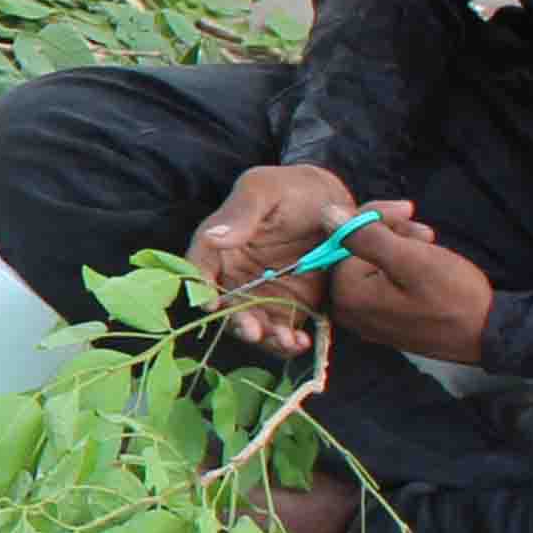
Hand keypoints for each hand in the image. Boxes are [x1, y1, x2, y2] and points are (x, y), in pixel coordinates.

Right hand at [187, 161, 357, 356]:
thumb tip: (214, 238)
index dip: (199, 288)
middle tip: (253, 330)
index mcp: (219, 247)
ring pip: (254, 325)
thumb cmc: (292, 189)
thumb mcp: (264, 189)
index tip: (210, 303)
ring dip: (266, 339)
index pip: (198, 269)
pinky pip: (283, 332)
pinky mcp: (289, 307)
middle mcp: (235, 276)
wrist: (333, 202)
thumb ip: (240, 212)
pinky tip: (303, 342)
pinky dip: (290, 343)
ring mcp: (262, 294)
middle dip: (238, 323)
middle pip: (226, 307)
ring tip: (287, 341)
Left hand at [320, 206, 498, 364]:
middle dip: (391, 233)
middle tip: (427, 233)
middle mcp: (348, 310)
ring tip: (431, 244)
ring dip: (400, 246)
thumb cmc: (452, 295)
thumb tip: (326, 214)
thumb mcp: (409, 258)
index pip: (344, 238)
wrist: (488, 332)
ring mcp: (366, 318)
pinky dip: (402, 267)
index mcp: (346, 295)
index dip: (376, 218)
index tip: (409, 212)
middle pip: (356, 252)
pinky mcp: (385, 320)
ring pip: (372, 264)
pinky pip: (383, 283)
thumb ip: (364, 236)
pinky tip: (426, 260)